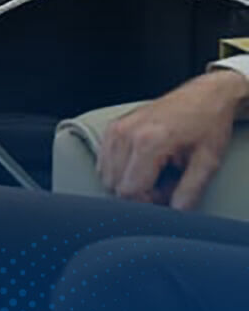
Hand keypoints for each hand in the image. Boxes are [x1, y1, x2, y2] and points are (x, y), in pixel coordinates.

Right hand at [95, 68, 248, 207]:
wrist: (203, 97)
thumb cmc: (207, 124)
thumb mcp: (208, 161)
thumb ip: (190, 191)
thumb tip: (176, 213)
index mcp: (148, 142)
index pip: (128, 190)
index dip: (148, 201)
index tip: (167, 194)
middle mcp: (125, 133)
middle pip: (114, 185)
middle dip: (138, 192)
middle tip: (164, 182)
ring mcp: (115, 129)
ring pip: (105, 175)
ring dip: (127, 181)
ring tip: (154, 171)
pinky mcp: (112, 127)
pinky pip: (103, 161)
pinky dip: (119, 169)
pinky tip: (142, 163)